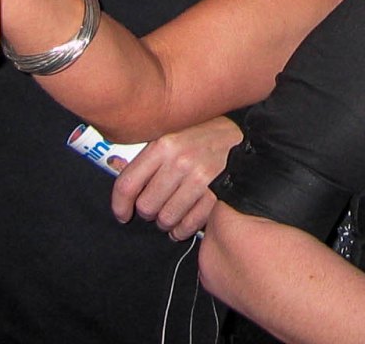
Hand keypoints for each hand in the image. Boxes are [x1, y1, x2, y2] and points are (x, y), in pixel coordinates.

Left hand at [110, 117, 242, 240]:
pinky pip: (188, 226)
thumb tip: (120, 179)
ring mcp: (200, 179)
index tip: (122, 214)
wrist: (244, 138)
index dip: (120, 205)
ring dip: (166, 221)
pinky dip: (183, 229)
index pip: (127, 184)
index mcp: (164, 144)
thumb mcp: (174, 135)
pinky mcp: (216, 195)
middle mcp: (180, 161)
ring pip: (165, 219)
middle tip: (158, 206)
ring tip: (173, 213)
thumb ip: (149, 158)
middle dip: (149, 211)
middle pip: (145, 206)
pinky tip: (184, 222)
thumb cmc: (204, 137)